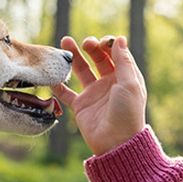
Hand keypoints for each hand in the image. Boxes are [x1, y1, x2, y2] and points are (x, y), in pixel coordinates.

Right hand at [51, 35, 147, 155]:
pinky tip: (52, 73)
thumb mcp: (130, 84)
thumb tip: (119, 39)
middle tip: (85, 43)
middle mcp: (109, 84)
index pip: (115, 54)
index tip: (101, 42)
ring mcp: (94, 94)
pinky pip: (66, 92)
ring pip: (81, 70)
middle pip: (98, 59)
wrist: (116, 142)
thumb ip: (123, 61)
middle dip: (91, 48)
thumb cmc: (128, 113)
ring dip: (73, 56)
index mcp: (125, 77)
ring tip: (65, 41)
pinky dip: (58, 84)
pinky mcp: (81, 106)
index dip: (108, 45)